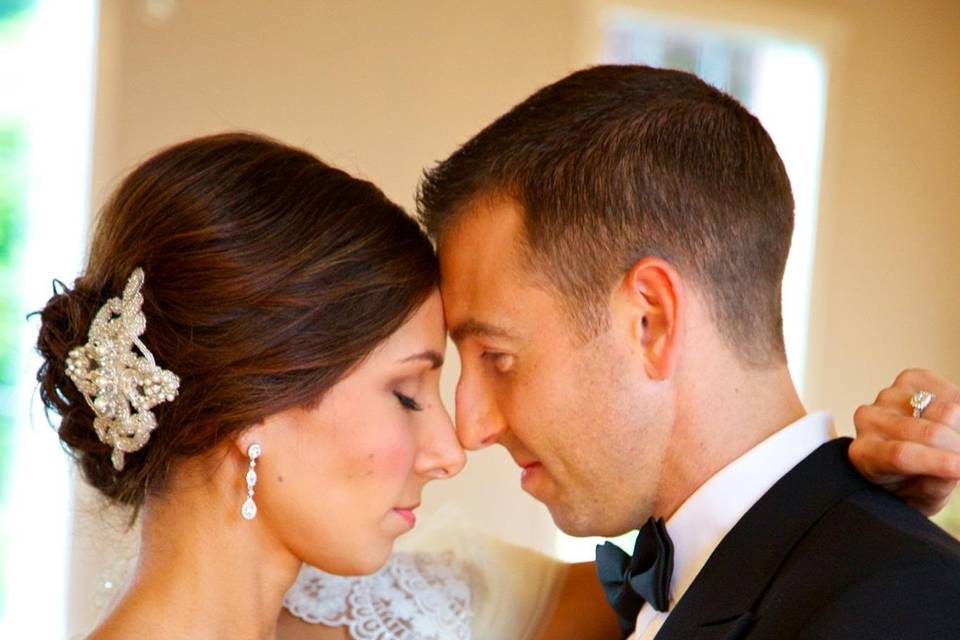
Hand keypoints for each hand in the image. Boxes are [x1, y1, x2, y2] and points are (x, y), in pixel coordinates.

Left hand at [849, 369, 959, 515]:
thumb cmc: (911, 481)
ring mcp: (887, 396)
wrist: (903, 458)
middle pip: (928, 431)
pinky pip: (950, 391)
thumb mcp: (922, 496)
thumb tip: (957, 463)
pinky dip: (959, 407)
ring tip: (956, 443)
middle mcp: (868, 420)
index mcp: (864, 454)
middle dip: (957, 447)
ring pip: (944, 410)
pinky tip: (953, 423)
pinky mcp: (909, 379)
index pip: (901, 454)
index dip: (937, 461)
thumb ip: (937, 482)